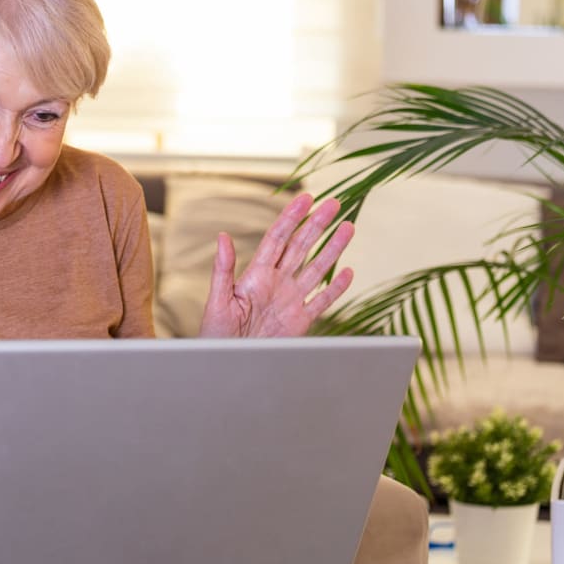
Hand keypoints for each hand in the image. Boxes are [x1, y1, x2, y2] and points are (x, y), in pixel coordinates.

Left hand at [199, 194, 353, 338]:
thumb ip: (223, 269)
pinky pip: (321, 302)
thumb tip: (221, 236)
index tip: (306, 198)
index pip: (277, 239)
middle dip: (317, 225)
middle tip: (334, 203)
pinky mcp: (299, 322)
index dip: (291, 217)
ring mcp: (289, 301)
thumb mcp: (218, 300)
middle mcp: (275, 283)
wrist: (225, 366)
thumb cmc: (215, 334)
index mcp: (255, 275)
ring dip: (332, 249)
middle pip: (300, 247)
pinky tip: (348, 272)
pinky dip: (335, 289)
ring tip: (348, 227)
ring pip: (316, 270)